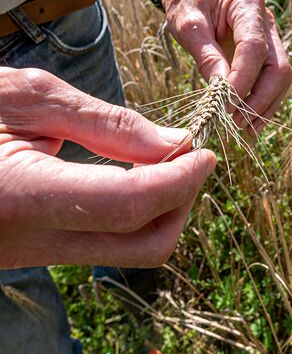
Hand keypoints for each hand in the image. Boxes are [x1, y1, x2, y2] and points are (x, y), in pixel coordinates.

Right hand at [0, 67, 215, 267]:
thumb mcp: (27, 100)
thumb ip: (105, 124)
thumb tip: (173, 145)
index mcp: (24, 198)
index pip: (132, 204)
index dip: (181, 180)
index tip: (206, 152)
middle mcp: (34, 243)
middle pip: (145, 245)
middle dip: (182, 202)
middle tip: (190, 157)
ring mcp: (37, 254)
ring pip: (132, 250)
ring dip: (165, 208)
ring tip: (165, 161)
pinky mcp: (41, 252)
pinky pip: (110, 244)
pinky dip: (139, 214)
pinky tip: (136, 175)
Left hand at [160, 0, 291, 134]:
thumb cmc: (188, 7)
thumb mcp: (188, 26)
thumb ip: (207, 57)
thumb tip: (222, 93)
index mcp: (247, 3)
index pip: (254, 47)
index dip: (243, 80)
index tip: (225, 105)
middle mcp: (267, 21)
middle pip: (278, 67)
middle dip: (260, 99)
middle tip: (236, 121)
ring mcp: (273, 38)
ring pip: (281, 78)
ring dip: (265, 106)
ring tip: (244, 129)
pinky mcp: (270, 55)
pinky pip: (275, 83)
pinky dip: (264, 105)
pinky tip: (250, 123)